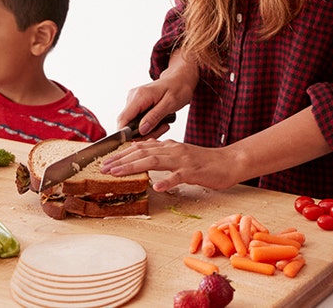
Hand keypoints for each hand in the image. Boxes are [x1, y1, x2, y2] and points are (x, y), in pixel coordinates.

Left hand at [101, 139, 238, 191]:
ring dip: (134, 167)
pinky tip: (157, 186)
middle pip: (142, 153)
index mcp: (169, 146)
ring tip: (118, 173)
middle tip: (103, 168)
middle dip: (120, 160)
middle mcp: (173, 149)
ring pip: (155, 161)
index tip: (106, 161)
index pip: (141, 148)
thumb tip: (143, 153)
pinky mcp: (194, 171)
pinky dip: (167, 181)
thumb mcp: (180, 155)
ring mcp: (183, 160)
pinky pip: (179, 176)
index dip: (122, 154)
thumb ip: (163, 154)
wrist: (229, 162)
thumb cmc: (205, 162)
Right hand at [116, 54, 197, 136]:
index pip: (123, 119)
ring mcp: (134, 100)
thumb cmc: (178, 88)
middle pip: (128, 124)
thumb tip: (141, 130)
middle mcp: (133, 97)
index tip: (141, 141)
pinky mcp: (137, 104)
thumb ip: (155, 116)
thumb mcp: (170, 103)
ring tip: (163, 125)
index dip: (127, 134)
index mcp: (140, 96)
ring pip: (132, 124)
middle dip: (143, 134)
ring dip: (147, 130)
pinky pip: (137, 120)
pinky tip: (159, 122)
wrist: (180, 78)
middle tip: (161, 130)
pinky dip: (147, 125)